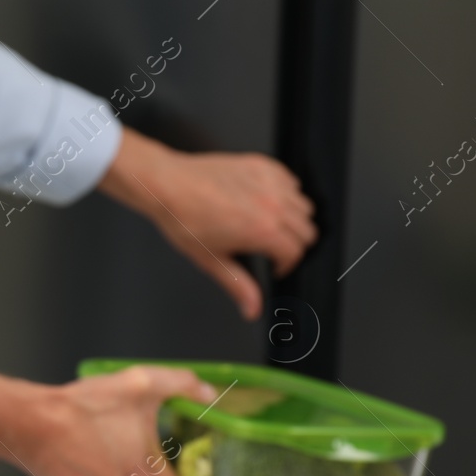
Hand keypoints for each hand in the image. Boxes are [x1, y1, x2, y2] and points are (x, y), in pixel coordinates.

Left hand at [97, 128, 316, 319]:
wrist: (168, 185)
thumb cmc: (184, 219)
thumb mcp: (211, 260)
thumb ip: (238, 285)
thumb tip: (252, 309)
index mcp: (263, 230)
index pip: (297, 252)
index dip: (287, 265)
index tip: (276, 267)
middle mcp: (273, 204)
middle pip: (307, 230)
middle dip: (294, 245)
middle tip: (275, 251)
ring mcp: (270, 182)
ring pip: (304, 206)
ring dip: (293, 220)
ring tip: (271, 228)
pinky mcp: (263, 165)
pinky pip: (291, 182)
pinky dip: (286, 195)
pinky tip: (267, 203)